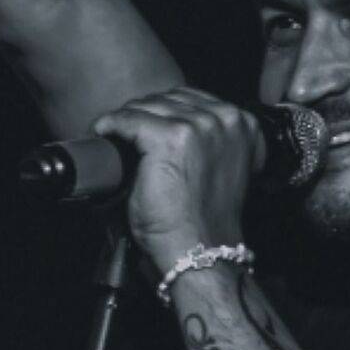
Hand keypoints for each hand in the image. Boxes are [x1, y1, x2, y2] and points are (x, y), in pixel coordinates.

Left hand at [90, 87, 256, 277]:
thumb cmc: (206, 219)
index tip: (146, 126)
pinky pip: (128, 119)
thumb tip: (169, 125)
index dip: (164, 111)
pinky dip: (111, 126)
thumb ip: (208, 141)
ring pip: (147, 107)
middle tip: (126, 135)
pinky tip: (105, 134)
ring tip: (115, 137)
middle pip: (169, 98)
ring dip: (127, 120)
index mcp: (244, 124)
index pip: (192, 98)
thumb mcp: (219, 167)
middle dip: (144, 114)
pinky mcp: (169, 138)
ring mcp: (199, 126)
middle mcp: (225, 119)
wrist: (200, 251)